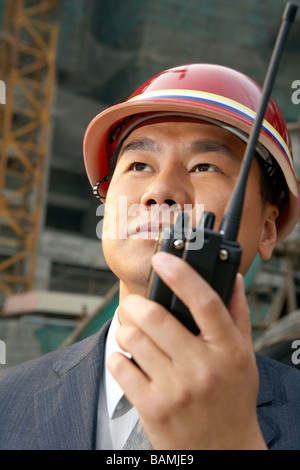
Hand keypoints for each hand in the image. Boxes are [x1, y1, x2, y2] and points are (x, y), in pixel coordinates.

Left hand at [107, 252, 266, 449]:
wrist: (223, 451)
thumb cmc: (232, 399)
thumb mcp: (243, 356)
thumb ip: (236, 314)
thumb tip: (232, 278)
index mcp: (227, 350)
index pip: (205, 302)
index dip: (182, 275)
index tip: (163, 258)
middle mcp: (202, 368)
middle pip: (155, 318)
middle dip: (135, 304)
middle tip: (135, 305)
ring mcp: (176, 390)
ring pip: (132, 339)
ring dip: (126, 330)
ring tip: (134, 335)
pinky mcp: (152, 408)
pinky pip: (120, 367)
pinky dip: (119, 357)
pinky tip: (131, 361)